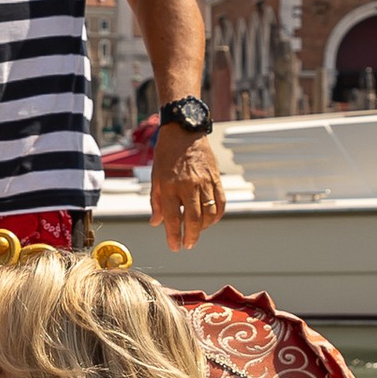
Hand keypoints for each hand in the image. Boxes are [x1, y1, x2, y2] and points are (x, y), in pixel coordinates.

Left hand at [148, 126, 226, 251]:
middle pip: (194, 220)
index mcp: (170, 186)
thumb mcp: (155, 177)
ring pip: (209, 213)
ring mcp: (204, 182)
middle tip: (187, 245)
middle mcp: (188, 186)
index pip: (173, 218)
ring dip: (204, 228)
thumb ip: (157, 202)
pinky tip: (210, 220)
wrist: (184, 130)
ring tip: (196, 232)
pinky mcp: (216, 178)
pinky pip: (221, 202)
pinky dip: (217, 215)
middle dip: (191, 236)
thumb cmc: (166, 154)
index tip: (174, 247)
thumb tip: (156, 223)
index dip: (173, 236)